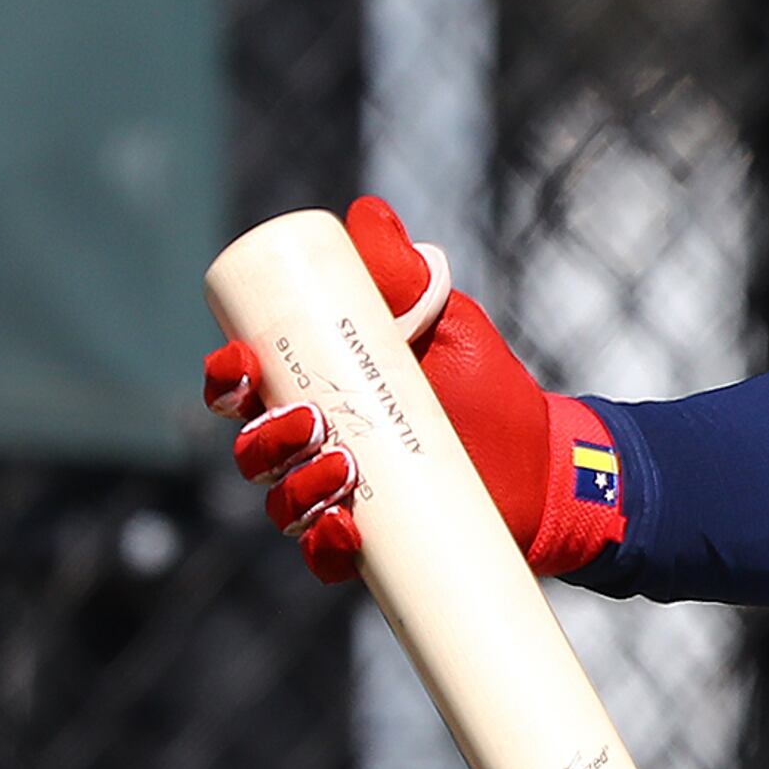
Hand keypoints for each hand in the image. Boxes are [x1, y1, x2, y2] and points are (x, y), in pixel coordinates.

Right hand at [209, 197, 625, 584]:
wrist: (546, 462)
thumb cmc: (486, 388)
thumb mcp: (447, 322)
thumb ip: (404, 274)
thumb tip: (367, 212)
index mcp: (317, 388)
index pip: (242, 386)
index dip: (223, 378)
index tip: (241, 368)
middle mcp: (317, 446)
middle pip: (250, 447)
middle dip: (261, 437)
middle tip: (309, 421)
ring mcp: (341, 498)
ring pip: (281, 502)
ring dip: (294, 490)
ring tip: (343, 468)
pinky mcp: (373, 546)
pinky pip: (324, 557)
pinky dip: (324, 549)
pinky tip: (346, 532)